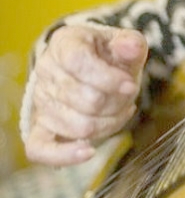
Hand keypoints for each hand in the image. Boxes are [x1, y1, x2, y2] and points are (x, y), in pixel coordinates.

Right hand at [25, 25, 147, 165]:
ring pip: (78, 125)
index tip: (130, 86)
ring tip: (119, 110)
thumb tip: (131, 47)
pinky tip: (88, 151)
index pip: (79, 63)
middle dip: (117, 102)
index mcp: (65, 43)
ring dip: (109, 123)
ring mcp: (42, 101)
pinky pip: (40, 149)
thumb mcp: (126, 43)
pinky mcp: (40, 126)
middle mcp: (47, 71)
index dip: (109, 78)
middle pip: (86, 99)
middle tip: (128, 96)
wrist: (97, 67)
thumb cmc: (111, 55)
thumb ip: (131, 44)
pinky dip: (65, 154)